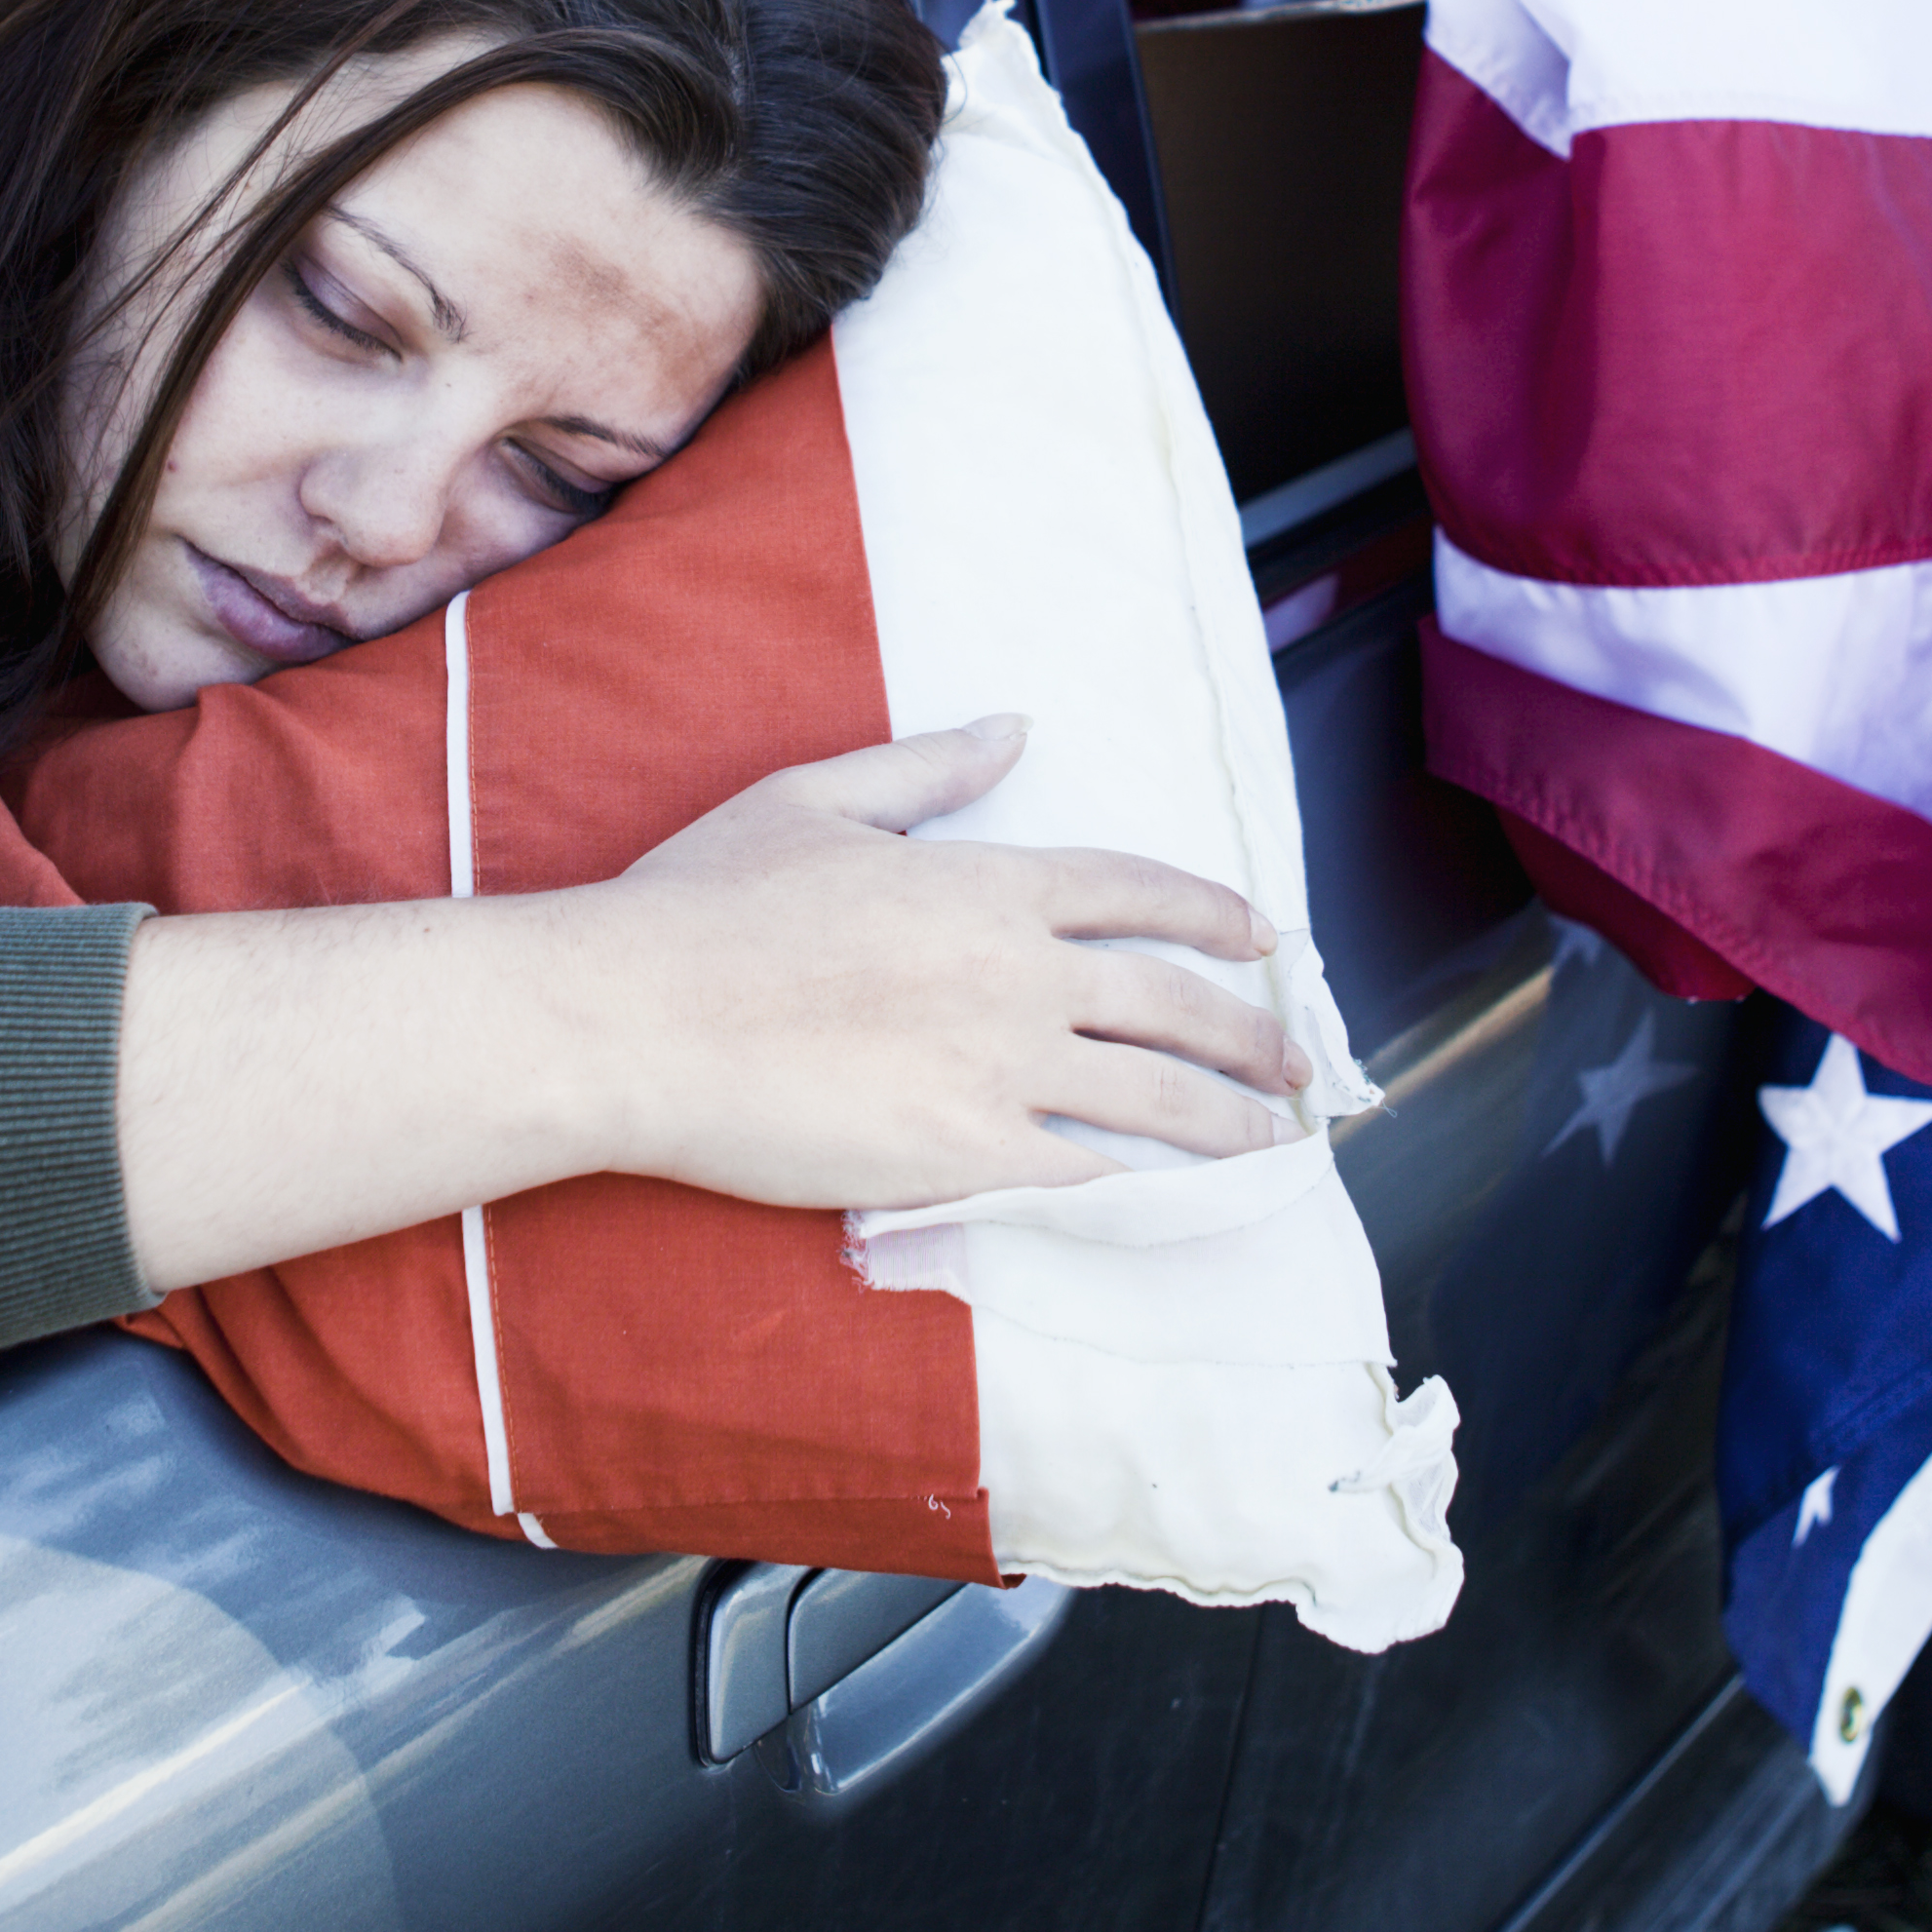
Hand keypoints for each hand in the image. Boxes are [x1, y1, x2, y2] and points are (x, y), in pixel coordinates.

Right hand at [567, 715, 1309, 1207]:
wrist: (635, 1014)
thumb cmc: (705, 902)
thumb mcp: (817, 798)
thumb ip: (930, 765)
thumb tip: (1014, 728)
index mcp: (990, 880)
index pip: (1137, 891)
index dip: (1213, 912)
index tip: (1263, 936)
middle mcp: (1021, 972)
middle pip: (1174, 1002)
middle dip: (1251, 1032)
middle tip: (1295, 1059)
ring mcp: (1002, 1068)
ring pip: (1157, 1097)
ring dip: (1233, 1120)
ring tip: (1277, 1140)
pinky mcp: (967, 1156)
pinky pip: (1091, 1178)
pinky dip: (1155, 1191)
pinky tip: (1191, 1204)